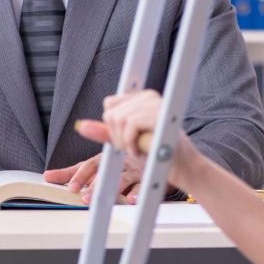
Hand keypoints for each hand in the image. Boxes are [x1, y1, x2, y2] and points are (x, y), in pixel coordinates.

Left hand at [43, 152, 144, 204]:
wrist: (151, 158)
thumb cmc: (117, 165)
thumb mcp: (94, 167)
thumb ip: (72, 172)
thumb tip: (48, 176)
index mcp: (104, 159)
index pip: (90, 165)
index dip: (80, 175)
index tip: (72, 187)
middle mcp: (117, 162)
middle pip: (105, 171)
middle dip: (94, 185)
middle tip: (85, 198)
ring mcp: (133, 169)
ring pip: (123, 178)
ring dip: (113, 189)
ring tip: (104, 200)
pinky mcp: (146, 178)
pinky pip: (142, 185)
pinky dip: (137, 193)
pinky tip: (132, 200)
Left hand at [75, 89, 201, 192]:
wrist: (181, 168)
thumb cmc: (156, 154)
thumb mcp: (126, 141)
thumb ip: (106, 133)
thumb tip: (81, 126)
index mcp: (142, 97)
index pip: (109, 104)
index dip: (112, 127)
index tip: (127, 139)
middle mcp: (149, 95)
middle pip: (111, 112)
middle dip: (117, 137)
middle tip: (134, 147)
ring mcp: (156, 103)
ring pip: (118, 118)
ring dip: (125, 142)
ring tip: (139, 149)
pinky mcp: (160, 114)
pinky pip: (130, 124)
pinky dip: (131, 143)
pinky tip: (141, 150)